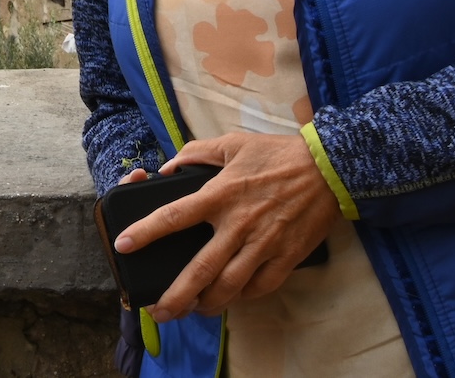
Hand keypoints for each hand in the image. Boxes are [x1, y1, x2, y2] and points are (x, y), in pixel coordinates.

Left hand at [112, 132, 337, 321]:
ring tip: (190, 311)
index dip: (145, 233)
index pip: (174, 217)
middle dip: (175, 295)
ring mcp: (264, 245)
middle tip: (157, 311)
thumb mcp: (233, 143)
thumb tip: (168, 167)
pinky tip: (229, 300)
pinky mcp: (287, 257)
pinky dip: (242, 298)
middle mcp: (238, 224)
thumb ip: (196, 153)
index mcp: (220, 195)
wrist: (330, 168)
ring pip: (229, 286)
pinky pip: (260, 287)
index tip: (123, 246)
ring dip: (207, 304)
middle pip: (200, 269)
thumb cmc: (279, 153)